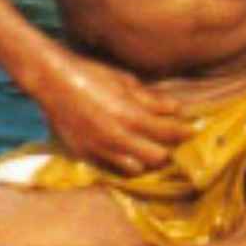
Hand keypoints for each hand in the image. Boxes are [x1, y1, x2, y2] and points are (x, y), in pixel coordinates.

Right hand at [23, 51, 192, 176]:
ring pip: (136, 169)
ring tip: (149, 150)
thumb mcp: (123, 81)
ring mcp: (100, 150)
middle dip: (168, 150)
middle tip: (172, 143)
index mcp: (129, 116)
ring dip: (145, 161)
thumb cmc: (89, 75)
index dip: (184, 132)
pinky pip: (111, 168)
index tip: (193, 131)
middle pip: (157, 158)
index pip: (168, 132)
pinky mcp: (84, 155)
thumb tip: (176, 108)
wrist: (52, 81)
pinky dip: (123, 163)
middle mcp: (117, 138)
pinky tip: (126, 153)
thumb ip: (150, 99)